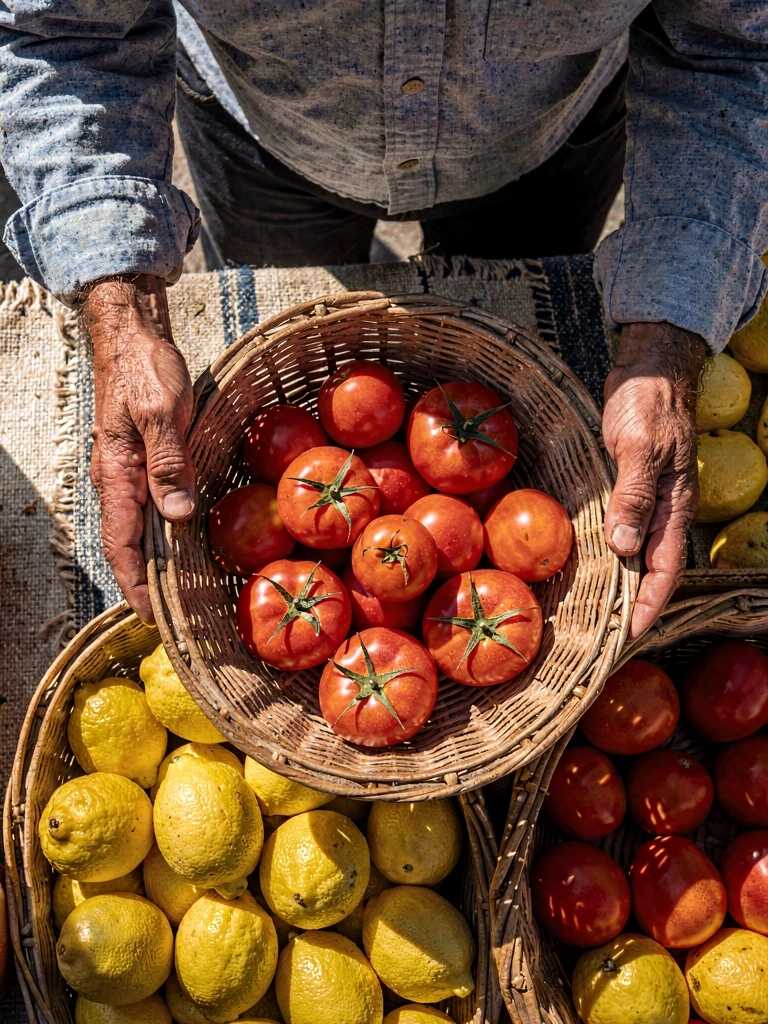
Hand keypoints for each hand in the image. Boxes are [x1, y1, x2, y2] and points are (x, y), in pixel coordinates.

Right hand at [83, 274, 195, 623]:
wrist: (131, 335)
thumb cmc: (147, 369)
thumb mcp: (164, 413)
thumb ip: (169, 464)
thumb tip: (177, 516)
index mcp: (117, 474)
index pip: (122, 543)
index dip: (136, 582)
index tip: (152, 616)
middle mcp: (116, 480)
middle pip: (126, 544)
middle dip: (144, 583)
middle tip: (171, 617)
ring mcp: (126, 471)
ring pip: (136, 528)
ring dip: (153, 562)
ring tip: (178, 592)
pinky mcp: (139, 460)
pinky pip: (146, 507)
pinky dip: (160, 533)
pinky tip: (180, 542)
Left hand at [603, 322, 707, 640]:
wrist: (647, 367)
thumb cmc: (648, 403)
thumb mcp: (640, 448)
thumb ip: (634, 496)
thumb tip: (624, 547)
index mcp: (674, 506)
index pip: (665, 569)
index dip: (648, 605)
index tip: (629, 636)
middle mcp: (663, 509)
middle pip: (650, 568)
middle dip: (632, 604)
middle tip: (603, 636)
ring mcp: (645, 498)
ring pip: (633, 550)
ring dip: (615, 579)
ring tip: (589, 610)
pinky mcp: (626, 486)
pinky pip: (618, 527)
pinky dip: (604, 549)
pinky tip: (584, 560)